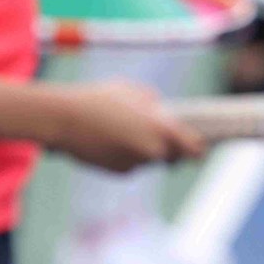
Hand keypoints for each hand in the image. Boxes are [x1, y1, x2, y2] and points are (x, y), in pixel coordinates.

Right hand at [46, 80, 206, 172]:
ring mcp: (135, 164)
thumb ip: (152, 103)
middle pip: (172, 157)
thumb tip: (160, 110)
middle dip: (169, 149)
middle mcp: (152, 151)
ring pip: (148, 160)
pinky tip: (108, 139)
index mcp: (161, 129)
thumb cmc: (98, 99)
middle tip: (157, 135)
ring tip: (122, 129)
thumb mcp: (131, 91)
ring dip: (143, 149)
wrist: (64, 119)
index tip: (200, 146)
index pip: (194, 148)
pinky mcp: (118, 172)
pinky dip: (125, 155)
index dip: (199, 148)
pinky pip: (130, 164)